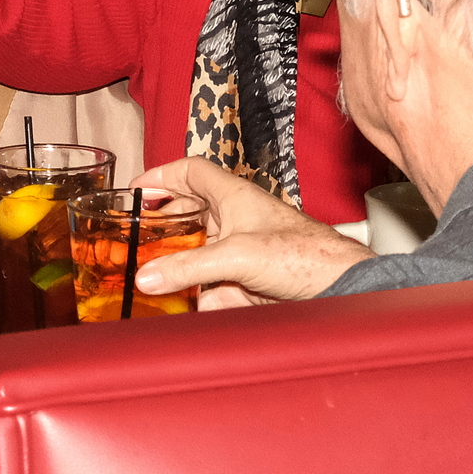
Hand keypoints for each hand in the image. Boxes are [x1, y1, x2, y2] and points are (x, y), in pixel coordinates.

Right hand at [133, 157, 374, 305]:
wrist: (338, 288)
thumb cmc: (305, 254)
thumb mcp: (237, 256)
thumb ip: (190, 266)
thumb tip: (147, 277)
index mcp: (234, 195)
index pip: (191, 172)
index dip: (162, 176)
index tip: (135, 191)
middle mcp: (234, 219)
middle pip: (188, 211)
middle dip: (161, 223)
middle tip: (134, 236)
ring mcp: (239, 249)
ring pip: (196, 249)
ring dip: (173, 261)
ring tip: (146, 272)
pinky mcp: (245, 279)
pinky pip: (208, 281)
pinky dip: (191, 290)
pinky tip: (175, 302)